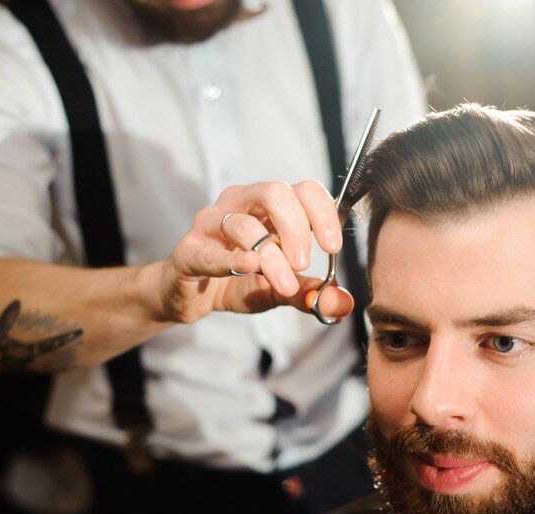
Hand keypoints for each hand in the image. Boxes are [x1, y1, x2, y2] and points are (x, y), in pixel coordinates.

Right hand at [159, 180, 354, 323]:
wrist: (191, 297)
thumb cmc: (238, 281)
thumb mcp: (281, 289)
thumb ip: (312, 292)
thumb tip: (345, 303)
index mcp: (268, 206)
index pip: (303, 189)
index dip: (323, 212)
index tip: (332, 246)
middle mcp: (239, 204)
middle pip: (275, 192)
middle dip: (296, 227)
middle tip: (304, 263)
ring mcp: (211, 223)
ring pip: (244, 224)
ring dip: (271, 256)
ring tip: (284, 283)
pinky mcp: (189, 250)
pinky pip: (212, 251)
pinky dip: (233, 259)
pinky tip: (249, 266)